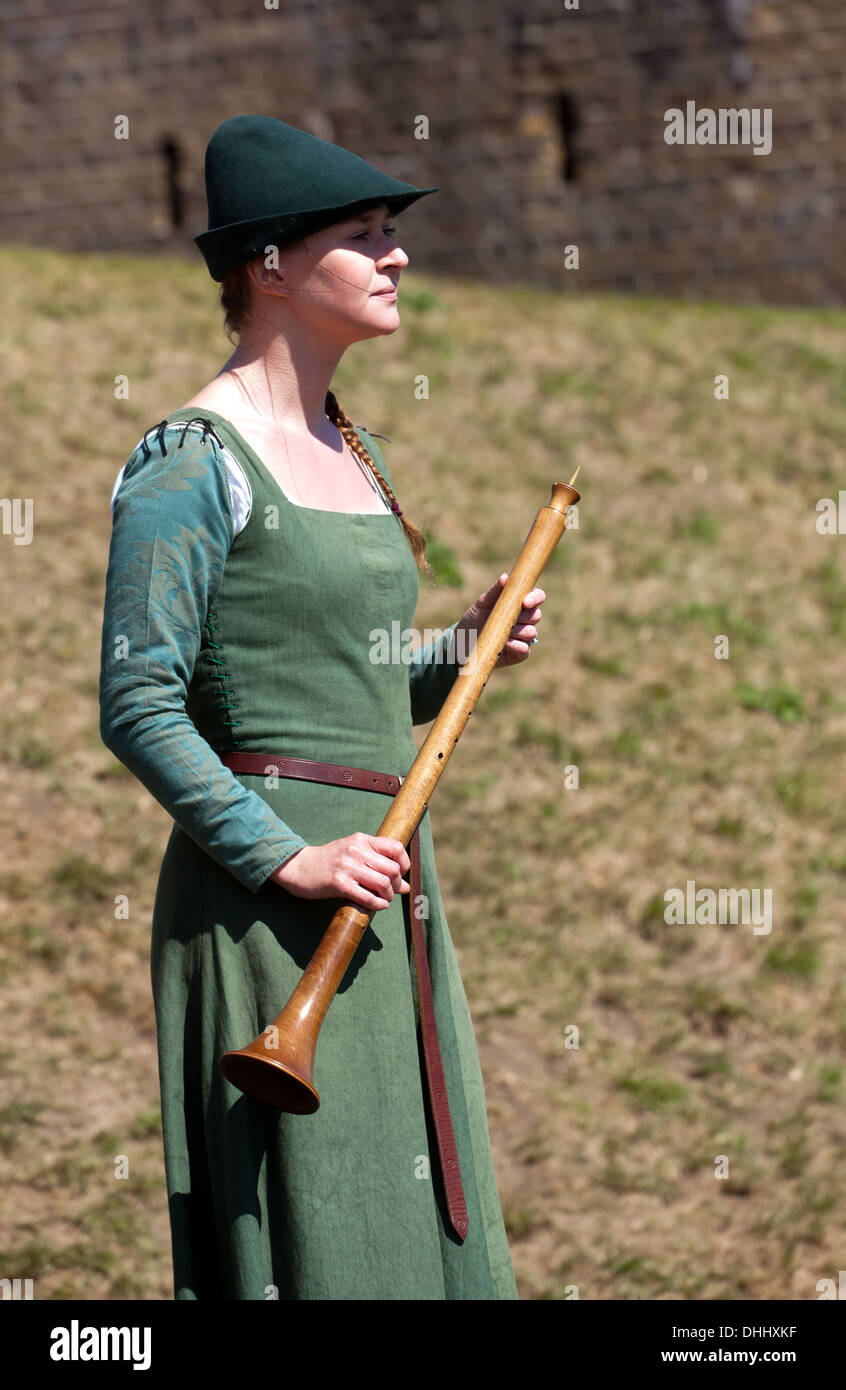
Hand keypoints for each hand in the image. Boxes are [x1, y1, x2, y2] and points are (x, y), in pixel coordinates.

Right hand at [269, 833, 410, 911]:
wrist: (298, 866)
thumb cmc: (329, 862)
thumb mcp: (353, 853)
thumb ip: (378, 865)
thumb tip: (406, 886)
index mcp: (361, 839)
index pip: (395, 847)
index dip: (405, 863)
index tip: (401, 874)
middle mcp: (356, 850)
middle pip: (392, 868)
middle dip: (397, 884)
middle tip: (392, 891)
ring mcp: (347, 866)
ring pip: (383, 883)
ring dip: (388, 895)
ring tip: (384, 899)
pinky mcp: (338, 883)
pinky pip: (367, 897)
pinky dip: (378, 904)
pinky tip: (378, 905)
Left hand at [454, 573, 545, 669]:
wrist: (463, 643)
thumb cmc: (474, 619)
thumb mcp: (482, 603)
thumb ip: (495, 591)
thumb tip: (506, 577)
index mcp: (520, 603)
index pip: (538, 596)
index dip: (536, 598)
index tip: (525, 602)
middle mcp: (525, 619)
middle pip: (536, 615)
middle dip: (523, 616)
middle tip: (507, 619)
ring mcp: (524, 637)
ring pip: (531, 632)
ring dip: (517, 631)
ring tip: (500, 632)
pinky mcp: (520, 653)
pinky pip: (525, 649)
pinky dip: (514, 645)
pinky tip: (503, 643)